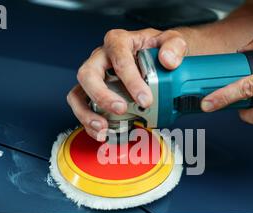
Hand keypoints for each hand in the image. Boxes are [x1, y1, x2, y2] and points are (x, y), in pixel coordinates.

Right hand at [67, 28, 187, 139]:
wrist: (156, 57)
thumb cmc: (158, 49)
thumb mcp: (172, 40)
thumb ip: (174, 46)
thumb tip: (168, 61)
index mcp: (118, 42)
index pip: (119, 58)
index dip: (131, 80)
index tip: (145, 99)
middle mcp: (101, 58)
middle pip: (88, 74)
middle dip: (102, 95)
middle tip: (121, 109)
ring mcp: (95, 77)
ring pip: (78, 93)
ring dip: (87, 113)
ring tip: (102, 128)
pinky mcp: (93, 94)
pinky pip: (83, 107)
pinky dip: (89, 122)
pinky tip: (102, 133)